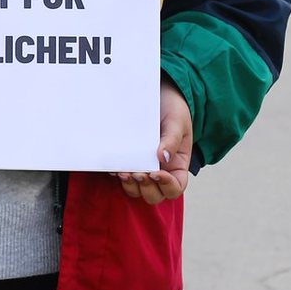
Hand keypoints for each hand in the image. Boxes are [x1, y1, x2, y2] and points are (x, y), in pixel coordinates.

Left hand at [115, 77, 192, 204]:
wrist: (158, 95)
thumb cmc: (172, 110)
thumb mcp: (177, 122)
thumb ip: (171, 139)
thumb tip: (163, 157)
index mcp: (177, 165)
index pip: (176, 187)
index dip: (167, 185)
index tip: (156, 172)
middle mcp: (161, 171)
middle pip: (155, 195)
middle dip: (147, 188)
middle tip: (139, 173)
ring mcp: (143, 167)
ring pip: (137, 190)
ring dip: (131, 186)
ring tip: (124, 172)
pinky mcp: (127, 160)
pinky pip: (122, 176)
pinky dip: (117, 175)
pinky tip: (113, 167)